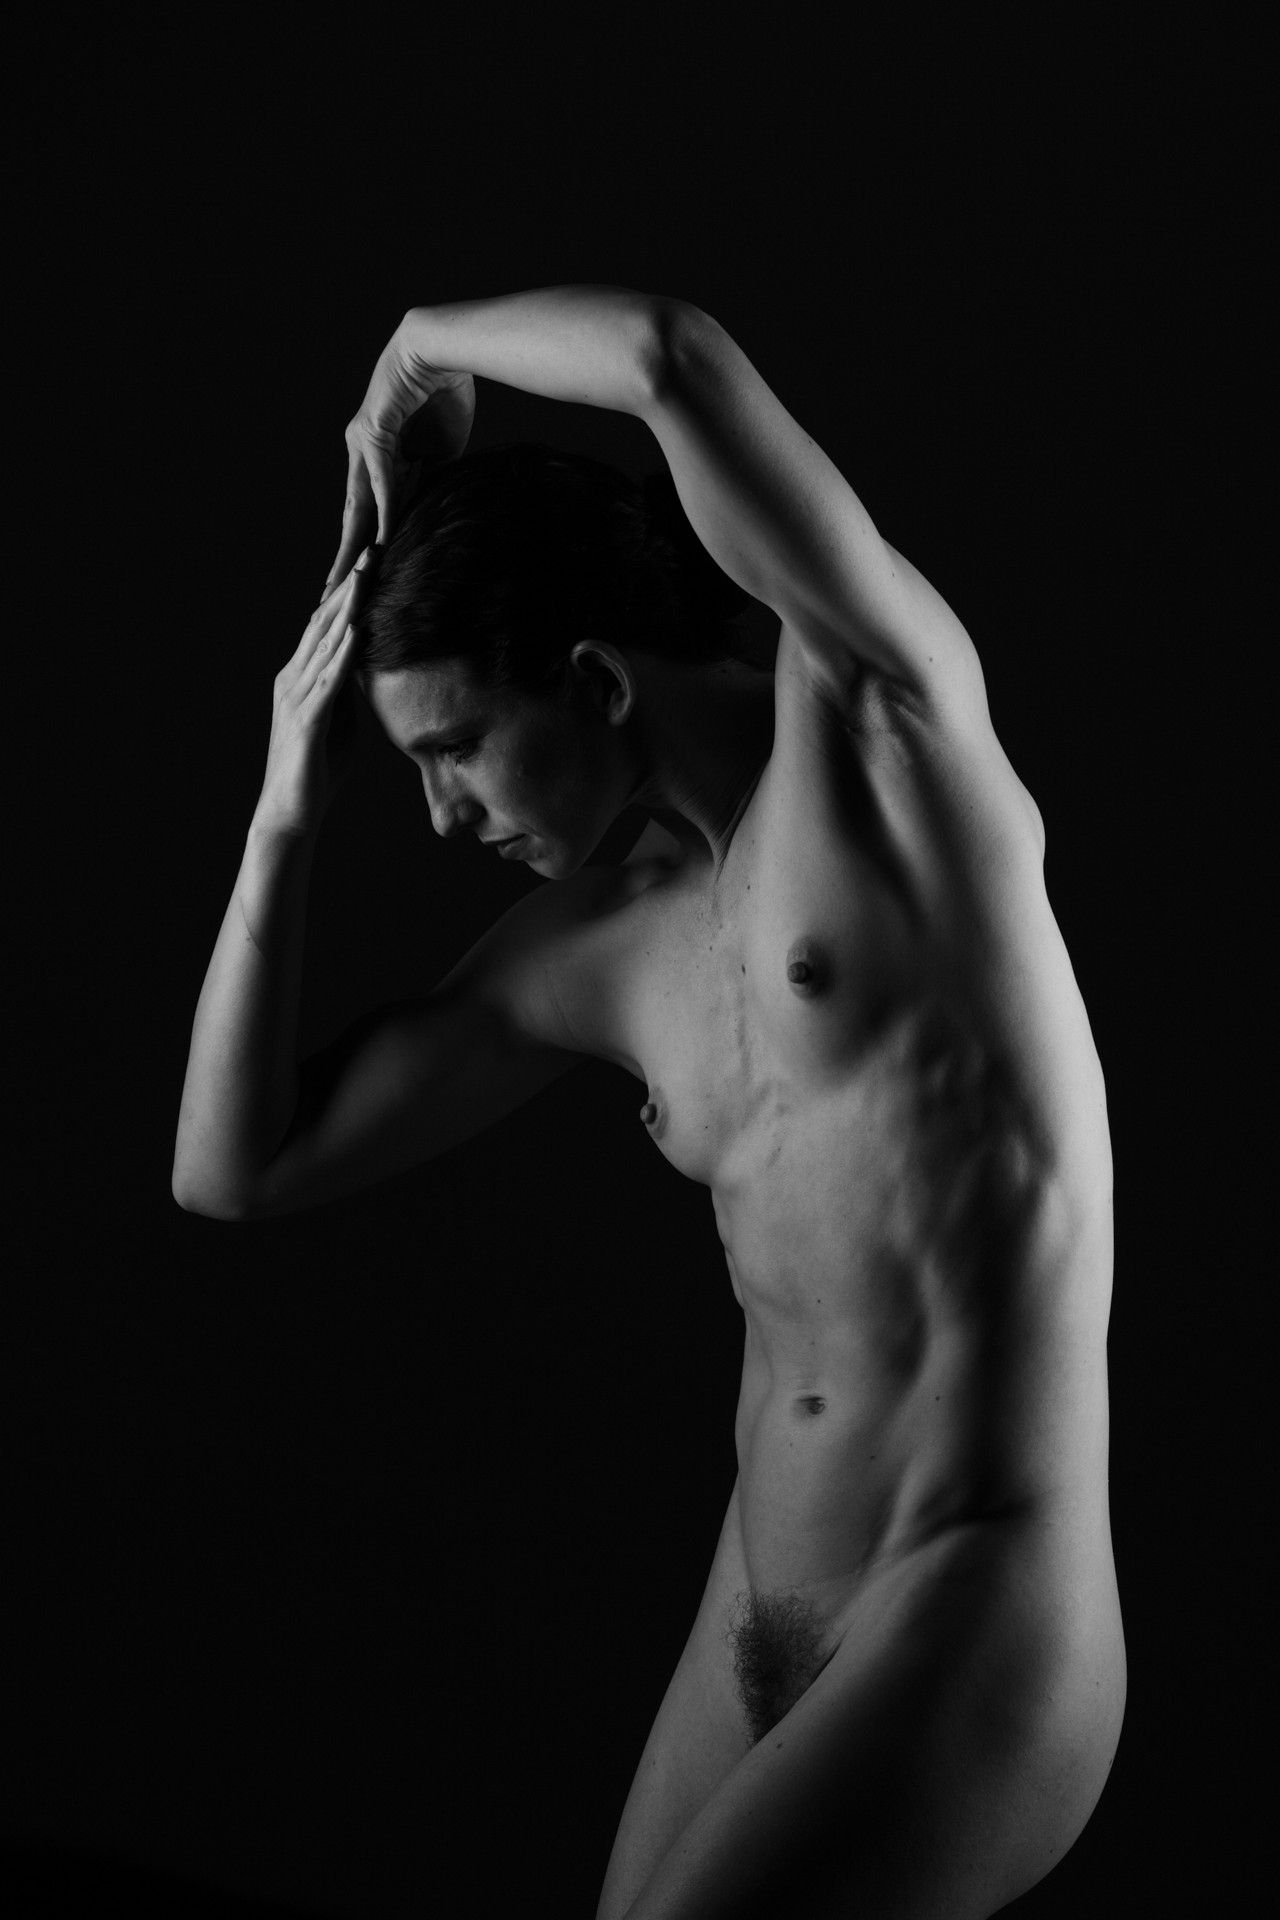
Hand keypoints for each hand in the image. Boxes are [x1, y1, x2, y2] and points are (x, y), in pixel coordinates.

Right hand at [255, 555, 374, 837]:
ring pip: (325, 642)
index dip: (346, 591)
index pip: (325, 625)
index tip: (369, 560)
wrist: (289, 812)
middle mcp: (293, 679)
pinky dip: (344, 654)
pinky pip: (328, 681)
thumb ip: (345, 693)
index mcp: (299, 678)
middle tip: (371, 547)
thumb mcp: (338, 722)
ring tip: (367, 573)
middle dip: (349, 584)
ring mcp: (297, 698)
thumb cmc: (315, 771)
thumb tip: (363, 670)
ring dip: (348, 607)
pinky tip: (359, 631)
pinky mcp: (307, 720)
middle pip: (323, 621)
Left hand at [323, 320, 475, 596]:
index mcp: (378, 456)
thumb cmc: (443, 392)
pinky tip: (378, 539)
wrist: (443, 350)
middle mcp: (363, 452)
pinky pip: (380, 479)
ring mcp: (363, 442)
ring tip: (346, 581)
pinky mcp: (373, 431)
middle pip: (351, 516)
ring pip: (357, 504)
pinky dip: (382, 509)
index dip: (361, 546)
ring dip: (353, 546)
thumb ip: (428, 479)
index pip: (366, 511)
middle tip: (331, 596)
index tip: (355, 580)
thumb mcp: (440, 451)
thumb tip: (426, 508)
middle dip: (343, 558)